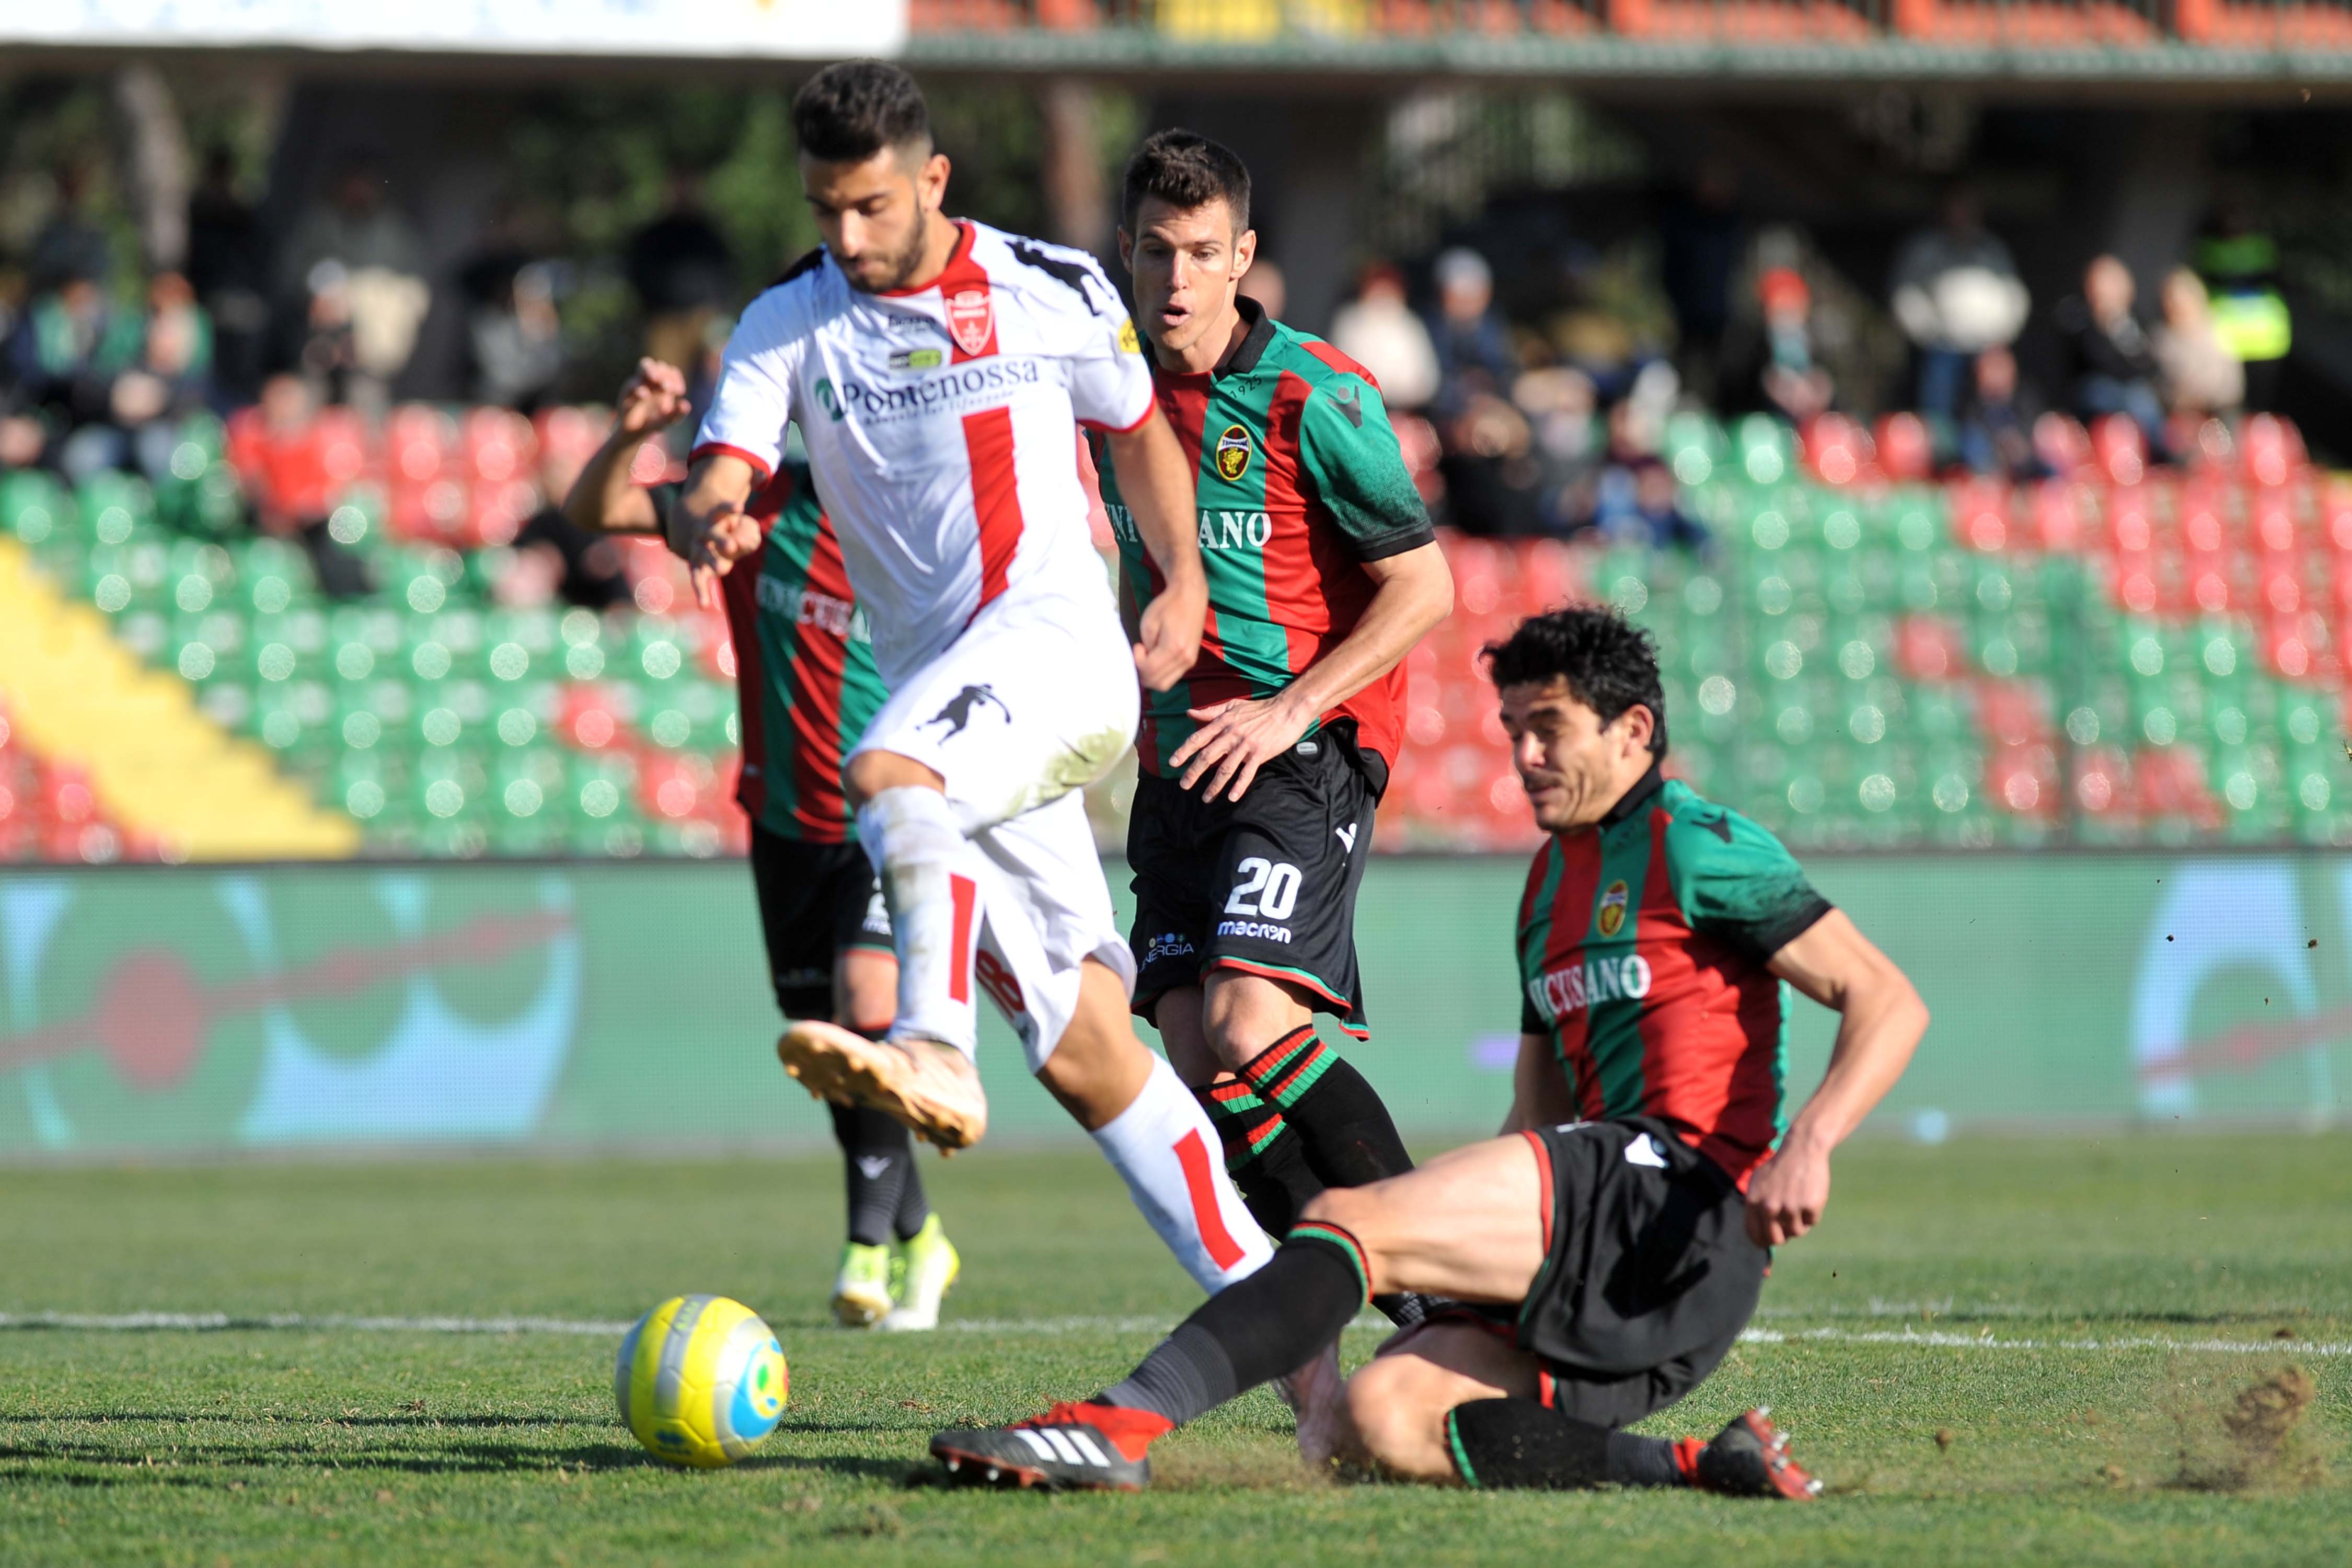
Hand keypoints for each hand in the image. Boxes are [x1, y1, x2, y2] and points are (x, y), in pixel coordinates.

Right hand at [616, 357, 689, 435]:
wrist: (635, 434)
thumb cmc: (653, 422)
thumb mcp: (668, 420)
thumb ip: (677, 413)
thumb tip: (686, 405)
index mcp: (661, 384)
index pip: (670, 371)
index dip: (675, 378)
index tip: (680, 392)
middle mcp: (649, 380)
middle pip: (657, 364)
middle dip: (663, 372)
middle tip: (668, 388)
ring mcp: (637, 383)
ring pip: (644, 365)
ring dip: (651, 370)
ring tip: (656, 379)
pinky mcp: (626, 393)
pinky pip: (631, 386)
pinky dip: (639, 389)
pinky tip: (645, 396)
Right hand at [682, 507, 762, 608]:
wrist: (698, 531)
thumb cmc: (728, 529)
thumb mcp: (740, 526)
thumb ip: (747, 533)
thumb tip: (742, 544)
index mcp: (713, 518)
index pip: (720, 510)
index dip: (729, 508)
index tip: (740, 507)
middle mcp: (702, 532)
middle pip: (711, 533)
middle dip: (721, 540)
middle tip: (732, 546)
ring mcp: (696, 549)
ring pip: (703, 555)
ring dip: (712, 562)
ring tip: (723, 570)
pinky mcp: (695, 566)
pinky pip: (697, 578)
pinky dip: (701, 591)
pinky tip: (704, 605)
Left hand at [1133, 574, 1203, 693]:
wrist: (1191, 595)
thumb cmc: (1167, 605)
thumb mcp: (1149, 623)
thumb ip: (1146, 646)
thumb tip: (1146, 660)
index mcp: (1174, 648)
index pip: (1150, 670)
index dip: (1138, 662)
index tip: (1138, 646)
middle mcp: (1185, 659)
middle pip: (1158, 684)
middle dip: (1144, 674)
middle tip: (1140, 655)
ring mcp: (1190, 661)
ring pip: (1166, 684)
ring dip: (1152, 676)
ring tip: (1148, 657)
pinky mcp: (1192, 659)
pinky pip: (1173, 676)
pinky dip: (1161, 673)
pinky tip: (1157, 657)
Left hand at [1167, 694, 1313, 801]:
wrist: (1287, 710)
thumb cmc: (1259, 708)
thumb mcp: (1232, 705)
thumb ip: (1210, 711)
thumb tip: (1189, 713)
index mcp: (1223, 722)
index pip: (1198, 738)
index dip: (1184, 751)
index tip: (1173, 763)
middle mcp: (1231, 734)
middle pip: (1208, 756)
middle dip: (1194, 772)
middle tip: (1184, 785)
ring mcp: (1246, 745)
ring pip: (1225, 768)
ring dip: (1214, 785)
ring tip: (1206, 798)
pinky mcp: (1260, 753)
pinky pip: (1247, 772)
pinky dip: (1239, 785)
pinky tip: (1232, 797)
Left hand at [1743, 1137, 1829, 1248]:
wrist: (1802, 1149)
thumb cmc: (1780, 1167)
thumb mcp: (1758, 1182)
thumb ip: (1754, 1206)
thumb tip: (1756, 1232)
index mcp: (1753, 1202)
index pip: (1754, 1235)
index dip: (1763, 1242)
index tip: (1769, 1241)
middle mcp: (1769, 1207)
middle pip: (1776, 1240)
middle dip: (1783, 1237)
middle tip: (1788, 1228)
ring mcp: (1790, 1207)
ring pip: (1797, 1232)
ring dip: (1800, 1223)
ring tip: (1800, 1205)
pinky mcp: (1810, 1206)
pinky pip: (1812, 1222)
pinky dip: (1812, 1214)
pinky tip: (1810, 1197)